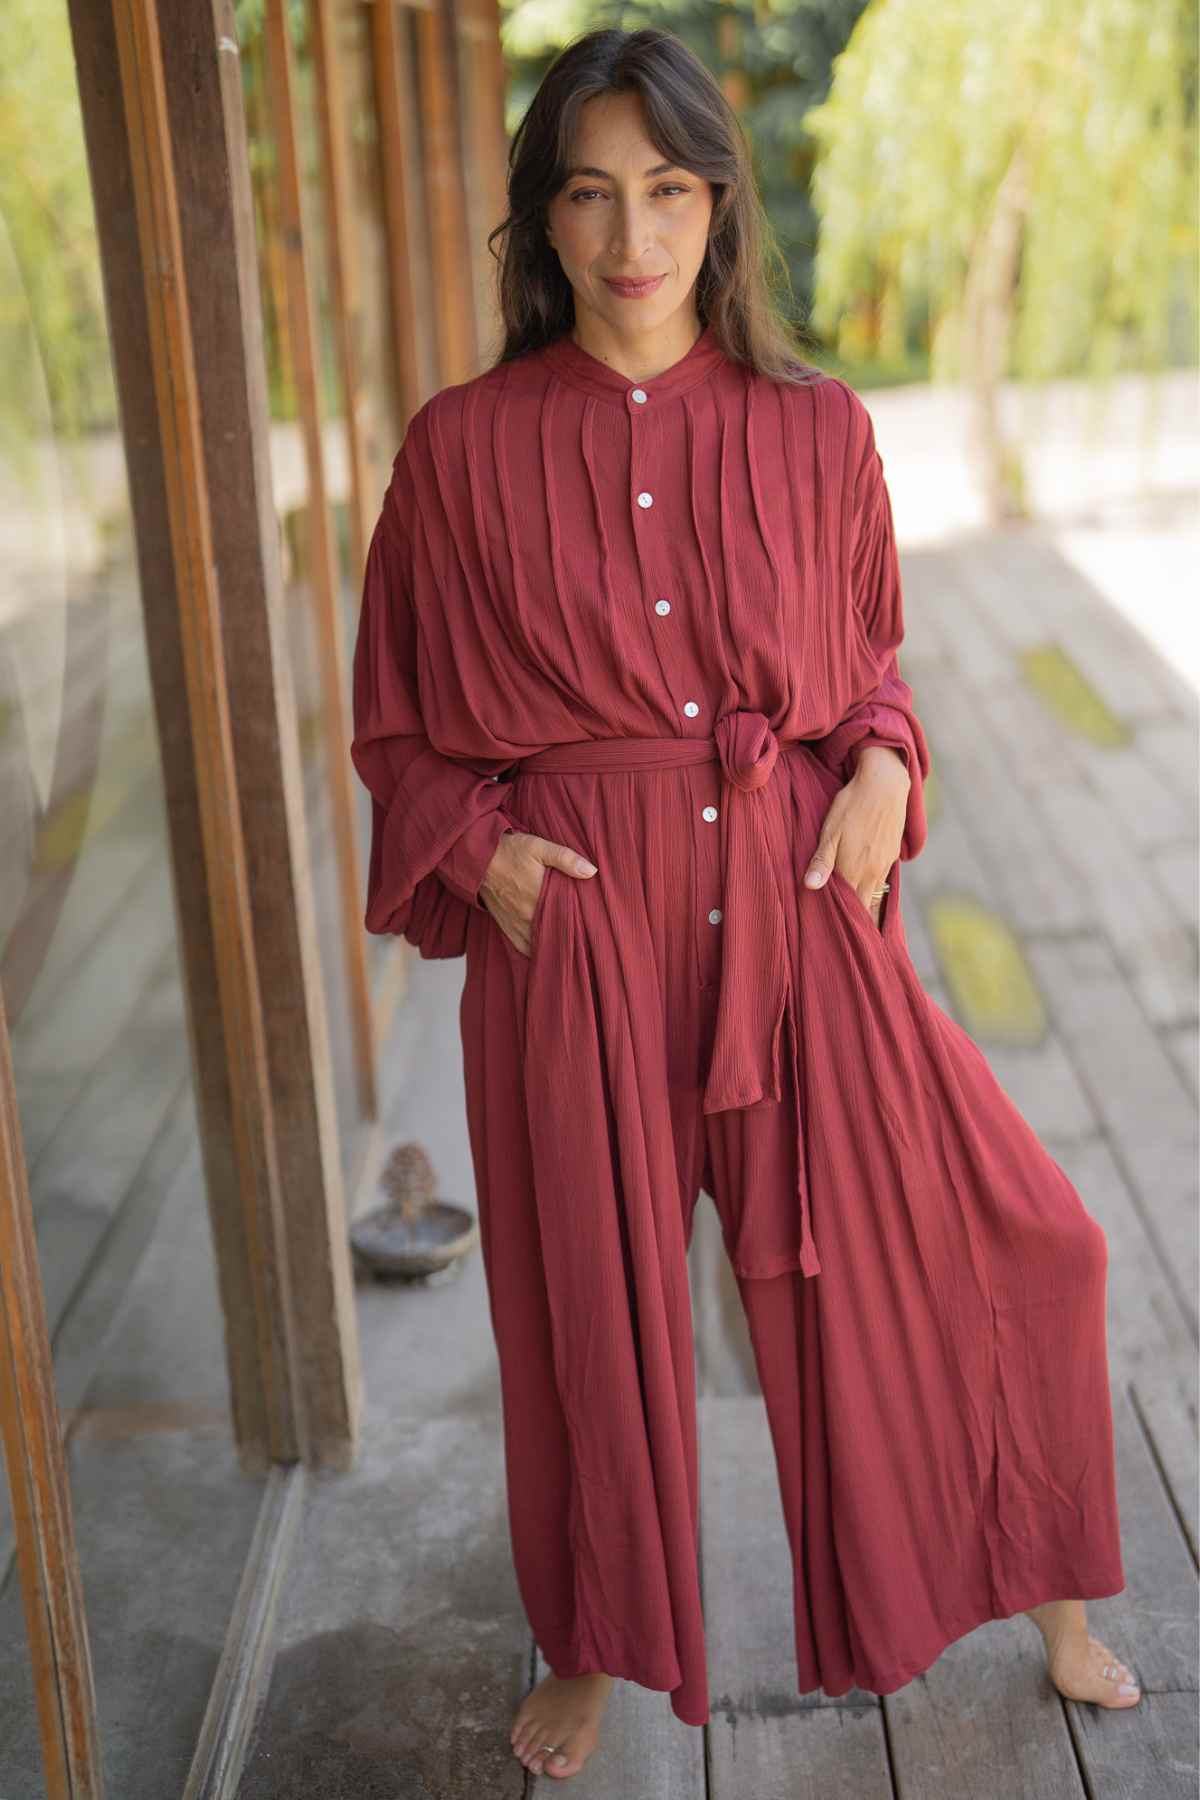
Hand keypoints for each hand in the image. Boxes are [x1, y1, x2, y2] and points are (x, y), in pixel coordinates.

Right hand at [480, 829, 597, 955]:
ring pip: (539, 945)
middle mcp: (527, 915)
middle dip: (569, 938)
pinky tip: (546, 953)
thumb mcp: (538, 847)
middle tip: (587, 944)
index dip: (581, 927)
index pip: (566, 920)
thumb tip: (591, 871)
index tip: (594, 931)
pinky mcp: (506, 926)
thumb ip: (566, 858)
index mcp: (539, 897)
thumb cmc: (509, 851)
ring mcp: (516, 923)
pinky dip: (535, 951)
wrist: (476, 858)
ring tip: (569, 950)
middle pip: (555, 935)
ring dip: (553, 946)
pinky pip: (523, 947)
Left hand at [804, 744, 908, 927]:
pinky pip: (881, 881)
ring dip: (865, 908)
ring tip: (858, 924)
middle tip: (849, 940)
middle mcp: (872, 872)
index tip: (837, 940)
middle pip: (864, 906)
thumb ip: (821, 862)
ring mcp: (884, 864)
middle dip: (857, 923)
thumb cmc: (852, 806)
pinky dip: (873, 892)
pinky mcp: (890, 855)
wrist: (885, 784)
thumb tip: (810, 888)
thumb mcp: (830, 831)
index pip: (850, 908)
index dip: (845, 924)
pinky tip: (866, 893)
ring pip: (873, 894)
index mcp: (854, 870)